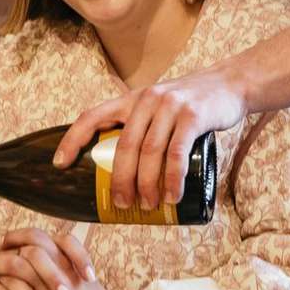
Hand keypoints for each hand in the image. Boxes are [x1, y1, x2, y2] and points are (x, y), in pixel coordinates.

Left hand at [53, 70, 246, 210]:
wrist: (230, 84)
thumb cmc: (191, 105)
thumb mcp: (159, 107)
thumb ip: (142, 128)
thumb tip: (123, 173)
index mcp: (131, 99)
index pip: (92, 116)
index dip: (72, 139)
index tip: (59, 164)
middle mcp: (147, 99)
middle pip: (123, 145)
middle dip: (119, 179)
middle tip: (121, 204)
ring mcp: (170, 106)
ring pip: (149, 152)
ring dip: (146, 184)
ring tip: (147, 206)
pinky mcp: (193, 116)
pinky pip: (177, 153)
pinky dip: (172, 178)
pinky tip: (171, 196)